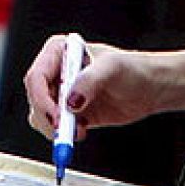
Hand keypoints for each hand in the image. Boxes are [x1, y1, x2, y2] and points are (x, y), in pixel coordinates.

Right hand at [23, 34, 161, 140]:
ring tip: (78, 129)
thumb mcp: (112, 69)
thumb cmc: (132, 69)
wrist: (149, 89)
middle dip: (48, 116)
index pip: (37, 76)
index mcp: (60, 51)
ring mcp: (62, 93)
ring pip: (41, 115)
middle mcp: (56, 71)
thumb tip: (70, 101)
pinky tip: (81, 132)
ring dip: (55, 127)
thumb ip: (90, 81)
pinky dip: (63, 134)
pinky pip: (55, 127)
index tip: (56, 115)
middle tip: (65, 129)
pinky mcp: (69, 112)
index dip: (41, 98)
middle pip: (36, 98)